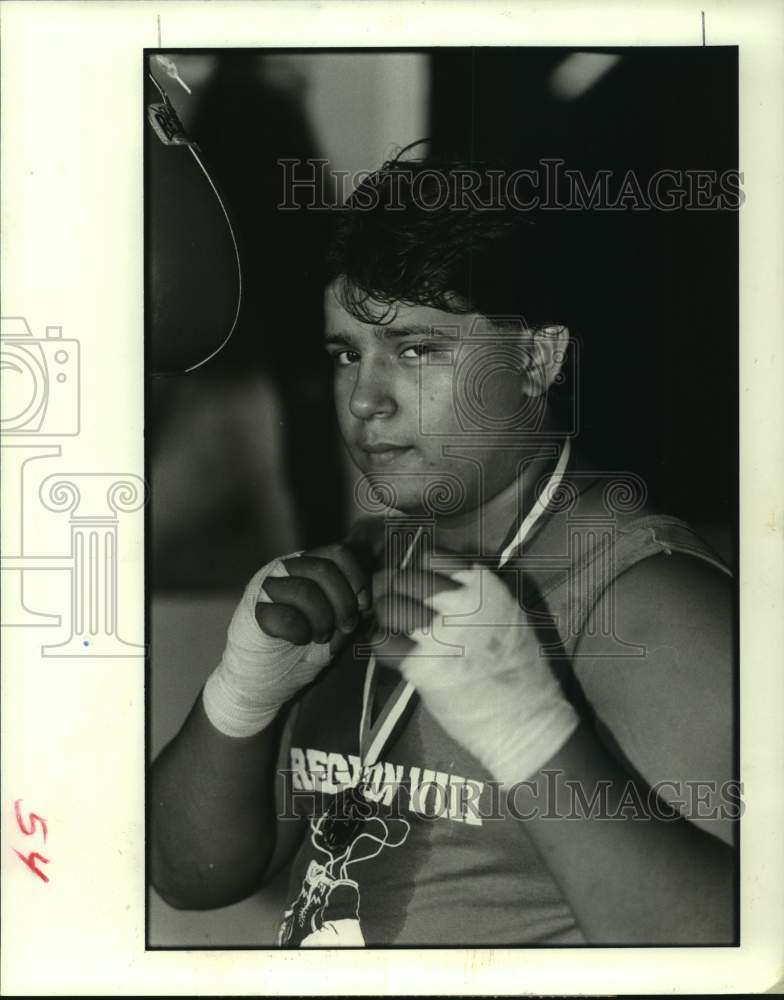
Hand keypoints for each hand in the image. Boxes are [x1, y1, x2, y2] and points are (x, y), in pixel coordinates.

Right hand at [203, 540, 370, 736]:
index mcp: (305, 567)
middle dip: (344, 603)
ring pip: (306, 590)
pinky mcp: (254, 612)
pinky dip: (301, 633)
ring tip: (320, 636)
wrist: (263, 681)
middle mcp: (284, 570)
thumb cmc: (300, 651)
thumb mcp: (334, 622)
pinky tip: (298, 640)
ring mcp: (265, 588)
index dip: (357, 578)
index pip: (338, 553)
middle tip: (344, 628)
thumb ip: (348, 603)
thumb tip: (371, 595)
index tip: (363, 606)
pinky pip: (286, 617)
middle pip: (325, 569)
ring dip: (323, 620)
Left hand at [373, 554, 579, 785]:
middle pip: (402, 578)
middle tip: (390, 603)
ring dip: (385, 618)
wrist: (525, 720)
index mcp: (483, 586)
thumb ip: (472, 592)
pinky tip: (394, 653)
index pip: (429, 557)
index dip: (415, 570)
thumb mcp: (507, 613)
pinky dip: (382, 645)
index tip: (414, 584)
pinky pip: (382, 642)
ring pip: (388, 607)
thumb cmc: (520, 669)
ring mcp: (438, 634)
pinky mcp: (420, 665)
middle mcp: (459, 603)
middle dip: (390, 589)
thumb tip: (431, 581)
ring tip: (393, 629)